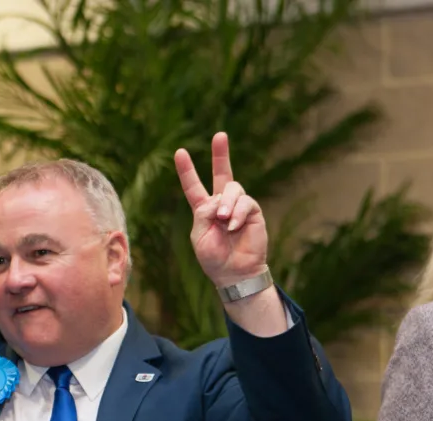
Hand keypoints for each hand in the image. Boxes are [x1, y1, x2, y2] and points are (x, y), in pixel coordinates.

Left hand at [174, 132, 267, 288]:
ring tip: (223, 220)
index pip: (194, 187)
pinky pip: (245, 203)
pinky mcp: (253, 212)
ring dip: (226, 204)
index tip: (180, 152)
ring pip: (233, 189)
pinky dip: (237, 214)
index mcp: (204, 210)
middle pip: (222, 174)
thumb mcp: (199, 235)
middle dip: (221, 154)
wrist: (233, 273)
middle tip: (220, 135)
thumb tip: (218, 200)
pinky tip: (233, 226)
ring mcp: (238, 206)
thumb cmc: (213, 258)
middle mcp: (221, 204)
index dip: (187, 170)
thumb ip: (203, 214)